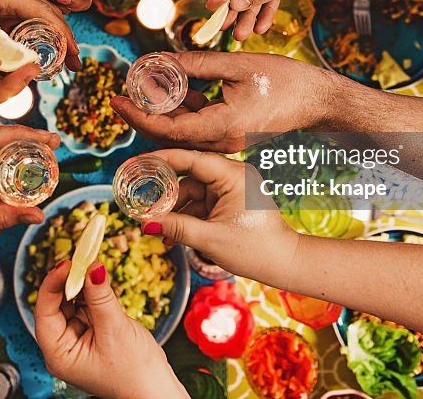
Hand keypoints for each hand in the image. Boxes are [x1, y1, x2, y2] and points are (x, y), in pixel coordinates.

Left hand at [0, 0, 80, 70]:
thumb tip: (10, 62)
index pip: (44, 12)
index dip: (62, 34)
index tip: (73, 55)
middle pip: (49, 15)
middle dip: (64, 40)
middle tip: (76, 64)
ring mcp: (10, 0)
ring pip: (42, 19)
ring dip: (56, 41)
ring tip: (68, 63)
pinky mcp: (6, 10)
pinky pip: (30, 23)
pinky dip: (41, 40)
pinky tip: (46, 57)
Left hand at [35, 259, 186, 398]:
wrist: (156, 390)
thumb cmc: (135, 373)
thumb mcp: (115, 329)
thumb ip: (100, 296)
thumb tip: (92, 266)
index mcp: (58, 354)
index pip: (44, 312)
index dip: (52, 284)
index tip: (67, 264)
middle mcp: (62, 347)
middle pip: (57, 305)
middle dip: (69, 281)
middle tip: (82, 258)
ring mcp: (77, 341)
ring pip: (72, 303)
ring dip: (83, 285)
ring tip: (92, 265)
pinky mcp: (91, 334)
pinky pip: (86, 307)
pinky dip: (93, 294)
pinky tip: (100, 282)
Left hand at [111, 51, 325, 152]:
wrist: (320, 101)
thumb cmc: (286, 82)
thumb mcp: (238, 65)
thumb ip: (197, 63)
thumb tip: (162, 61)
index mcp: (222, 127)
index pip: (166, 130)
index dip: (136, 115)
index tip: (116, 99)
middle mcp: (221, 141)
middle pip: (168, 135)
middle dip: (141, 114)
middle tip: (120, 93)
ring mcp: (227, 140)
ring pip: (181, 132)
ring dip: (160, 111)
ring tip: (142, 85)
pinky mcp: (231, 133)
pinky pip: (197, 126)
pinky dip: (181, 110)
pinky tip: (170, 87)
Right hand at [141, 149, 299, 285]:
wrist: (284, 263)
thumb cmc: (255, 249)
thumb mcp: (211, 239)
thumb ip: (177, 228)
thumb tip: (145, 223)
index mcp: (233, 175)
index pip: (191, 159)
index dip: (162, 160)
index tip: (138, 163)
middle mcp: (233, 175)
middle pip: (189, 176)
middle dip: (165, 194)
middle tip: (140, 202)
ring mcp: (232, 188)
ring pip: (193, 192)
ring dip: (175, 211)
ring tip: (157, 230)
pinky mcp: (230, 201)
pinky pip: (202, 203)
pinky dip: (187, 217)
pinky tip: (171, 235)